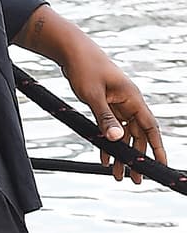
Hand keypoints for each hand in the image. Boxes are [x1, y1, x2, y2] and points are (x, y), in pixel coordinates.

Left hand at [59, 37, 165, 182]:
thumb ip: (105, 117)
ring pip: (123, 135)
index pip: (150, 128)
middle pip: (137, 136)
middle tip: (135, 180)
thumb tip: (117, 139)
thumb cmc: (85, 68)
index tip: (161, 164)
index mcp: (132, 99)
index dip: (157, 147)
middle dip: (135, 158)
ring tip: (118, 175)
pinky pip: (110, 128)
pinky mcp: (105, 105)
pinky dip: (107, 143)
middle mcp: (128, 103)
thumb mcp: (93, 95)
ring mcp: (117, 104)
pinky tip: (104, 158)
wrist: (71, 51)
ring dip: (120, 154)